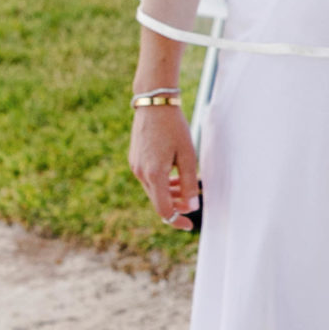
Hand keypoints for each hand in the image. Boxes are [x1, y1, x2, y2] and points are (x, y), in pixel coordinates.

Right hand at [129, 103, 199, 227]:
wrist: (154, 103)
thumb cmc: (174, 127)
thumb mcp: (187, 155)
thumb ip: (190, 183)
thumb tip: (192, 207)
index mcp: (154, 174)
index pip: (164, 210)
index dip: (177, 220)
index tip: (190, 225)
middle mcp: (140, 173)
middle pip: (158, 202)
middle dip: (176, 206)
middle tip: (194, 204)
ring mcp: (135, 167)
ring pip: (153, 191)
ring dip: (169, 194)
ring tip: (187, 188)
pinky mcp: (134, 161)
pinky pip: (148, 180)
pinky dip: (161, 183)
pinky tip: (174, 177)